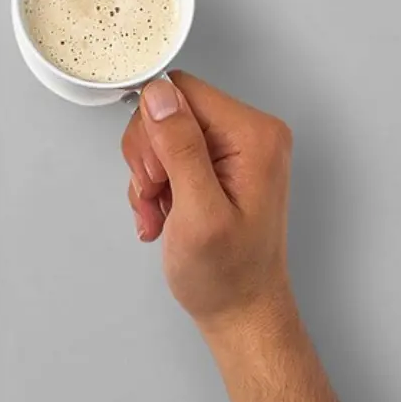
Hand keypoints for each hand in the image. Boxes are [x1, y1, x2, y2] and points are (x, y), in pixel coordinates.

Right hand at [122, 71, 295, 329]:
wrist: (240, 310)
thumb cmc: (227, 274)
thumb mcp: (198, 211)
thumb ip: (180, 148)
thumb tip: (159, 95)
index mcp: (254, 135)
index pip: (180, 91)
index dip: (154, 131)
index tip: (159, 176)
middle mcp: (249, 134)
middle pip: (167, 111)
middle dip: (148, 158)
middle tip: (158, 196)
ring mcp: (233, 150)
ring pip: (159, 134)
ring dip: (147, 177)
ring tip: (160, 212)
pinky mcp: (216, 164)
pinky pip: (165, 154)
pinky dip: (154, 187)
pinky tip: (163, 214)